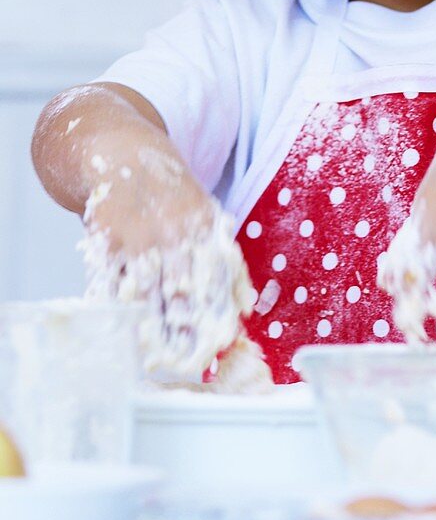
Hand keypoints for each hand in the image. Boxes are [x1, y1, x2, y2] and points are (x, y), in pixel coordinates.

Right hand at [80, 136, 255, 377]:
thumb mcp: (208, 216)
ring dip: (151, 328)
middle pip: (180, 291)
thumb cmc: (173, 195)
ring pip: (146, 292)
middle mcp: (171, 231)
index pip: (215, 277)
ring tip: (158, 360)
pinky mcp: (105, 239)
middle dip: (185, 330)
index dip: (217, 314)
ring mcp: (136, 236)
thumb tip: (247, 306)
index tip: (221, 346)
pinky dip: (117, 308)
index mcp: (202, 225)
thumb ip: (227, 262)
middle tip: (189, 364)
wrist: (124, 155)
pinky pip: (111, 281)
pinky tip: (122, 332)